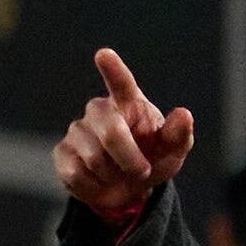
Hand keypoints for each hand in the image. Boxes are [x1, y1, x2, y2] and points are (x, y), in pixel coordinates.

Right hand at [53, 48, 196, 221]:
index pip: (121, 83)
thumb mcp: (172, 151)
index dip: (113, 69)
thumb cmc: (150, 160)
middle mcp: (99, 111)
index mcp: (129, 103)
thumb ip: (178, 134)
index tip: (104, 55)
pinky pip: (76, 174)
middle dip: (129, 158)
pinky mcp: (62, 153)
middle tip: (141, 171)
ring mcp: (77, 130)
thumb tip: (183, 115)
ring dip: (112, 175)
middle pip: (111, 132)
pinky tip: (98, 181)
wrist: (125, 190)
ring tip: (117, 174)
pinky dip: (93, 186)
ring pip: (94, 158)